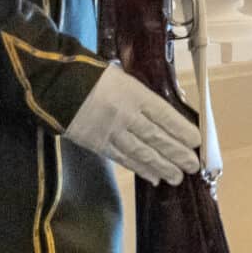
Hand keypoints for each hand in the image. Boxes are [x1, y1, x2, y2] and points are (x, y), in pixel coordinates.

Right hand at [64, 64, 202, 184]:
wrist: (54, 83)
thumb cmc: (92, 75)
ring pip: (141, 152)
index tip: (197, 142)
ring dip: (162, 166)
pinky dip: (140, 169)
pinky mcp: (96, 142)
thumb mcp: (123, 77)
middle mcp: (125, 114)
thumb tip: (164, 114)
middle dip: (177, 153)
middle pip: (156, 137)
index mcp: (134, 94)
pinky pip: (122, 158)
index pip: (165, 115)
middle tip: (193, 166)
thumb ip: (142, 95)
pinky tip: (154, 177)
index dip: (182, 130)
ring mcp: (110, 130)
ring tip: (177, 177)